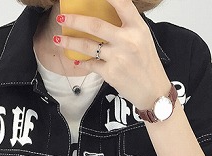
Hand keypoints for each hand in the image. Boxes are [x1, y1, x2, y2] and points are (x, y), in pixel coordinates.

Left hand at [54, 0, 170, 108]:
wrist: (152, 90)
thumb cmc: (147, 63)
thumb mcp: (142, 39)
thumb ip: (126, 27)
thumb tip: (104, 15)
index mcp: (138, 28)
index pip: (122, 4)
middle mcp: (128, 40)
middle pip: (95, 25)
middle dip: (74, 20)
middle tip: (62, 17)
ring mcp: (118, 57)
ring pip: (87, 46)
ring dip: (70, 42)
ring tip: (59, 39)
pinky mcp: (111, 73)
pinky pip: (91, 64)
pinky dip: (82, 62)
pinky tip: (76, 60)